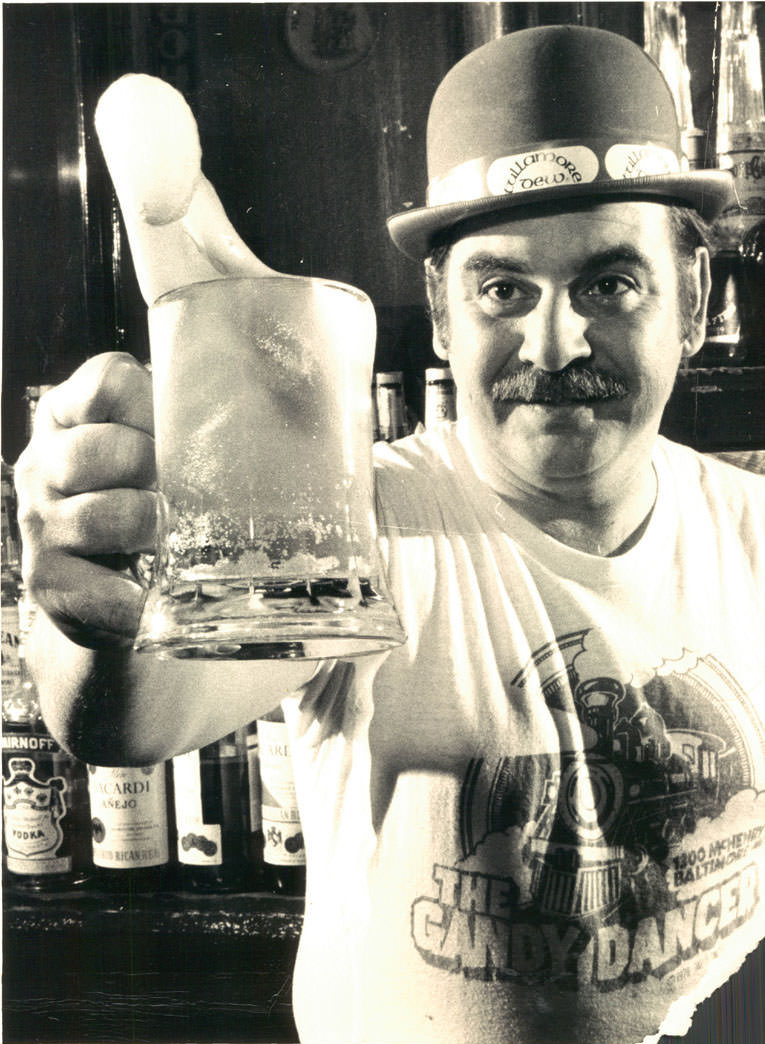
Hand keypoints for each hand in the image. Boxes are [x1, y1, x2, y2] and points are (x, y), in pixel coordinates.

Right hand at [14, 352, 155, 647]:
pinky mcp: (44, 577)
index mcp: (70, 415)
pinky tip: (148, 596)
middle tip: (181, 497)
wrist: (116, 592)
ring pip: (100, 515)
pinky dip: (127, 596)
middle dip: (155, 474)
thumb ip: (180, 427)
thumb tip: (253, 420)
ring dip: (148, 529)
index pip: (108, 383)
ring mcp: (38, 520)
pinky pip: (91, 585)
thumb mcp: (156, 451)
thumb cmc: (146, 504)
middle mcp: (44, 462)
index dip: (150, 411)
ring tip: (169, 540)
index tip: (170, 439)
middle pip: (102, 450)